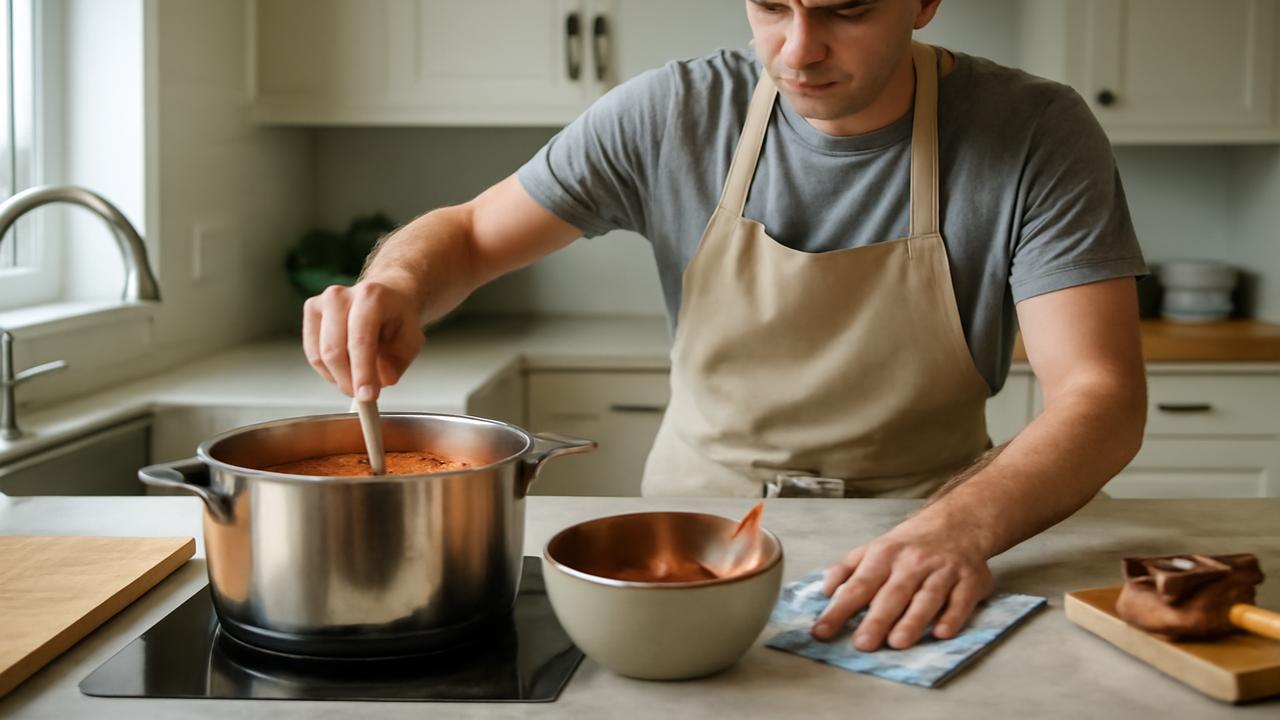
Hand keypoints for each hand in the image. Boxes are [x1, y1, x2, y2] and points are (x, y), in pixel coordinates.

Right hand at [302, 282, 424, 400]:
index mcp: (370, 296)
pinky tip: (345, 371)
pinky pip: (313, 354)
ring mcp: (321, 302)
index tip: (367, 396)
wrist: (386, 298)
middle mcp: (341, 295)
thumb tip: (382, 380)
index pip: (360, 341)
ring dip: (338, 378)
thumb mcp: (410, 340)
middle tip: (363, 397)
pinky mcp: (311, 312)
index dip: (362, 372)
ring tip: (357, 381)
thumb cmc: (397, 318)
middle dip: (348, 381)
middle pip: (334, 351)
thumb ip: (397, 362)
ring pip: (320, 355)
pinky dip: (328, 371)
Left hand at [811, 525, 992, 650]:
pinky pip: (961, 601)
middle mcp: (912, 563)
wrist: (957, 524)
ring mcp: (942, 571)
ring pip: (926, 598)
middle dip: (877, 619)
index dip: (840, 609)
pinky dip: (952, 617)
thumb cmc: (907, 546)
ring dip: (913, 620)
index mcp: (884, 556)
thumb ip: (846, 570)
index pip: (858, 586)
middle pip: (892, 594)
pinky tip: (942, 633)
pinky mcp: (969, 581)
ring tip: (897, 642)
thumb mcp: (873, 549)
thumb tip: (825, 592)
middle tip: (862, 643)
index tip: (822, 632)